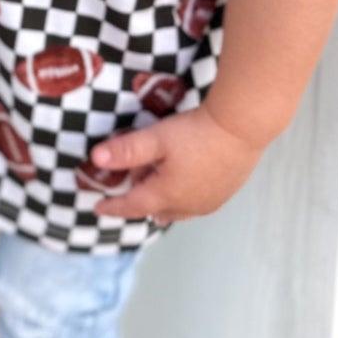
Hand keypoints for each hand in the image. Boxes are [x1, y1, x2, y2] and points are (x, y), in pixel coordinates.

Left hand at [87, 104, 266, 225]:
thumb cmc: (197, 133)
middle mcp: (189, 206)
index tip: (98, 208)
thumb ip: (125, 150)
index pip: (132, 206)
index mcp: (167, 196)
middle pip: (155, 209)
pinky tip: (184, 181)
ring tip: (156, 184)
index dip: (113, 206)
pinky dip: (182, 197)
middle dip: (139, 200)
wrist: (242, 127)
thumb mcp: (156, 138)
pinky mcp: (226, 192)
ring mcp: (210, 202)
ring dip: (162, 200)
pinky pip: (196, 204)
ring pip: (177, 210)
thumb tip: (96, 159)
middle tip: (130, 182)